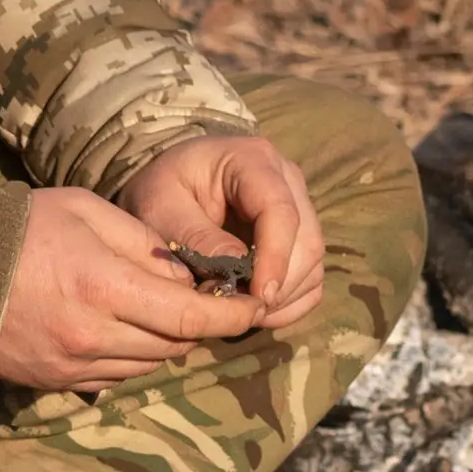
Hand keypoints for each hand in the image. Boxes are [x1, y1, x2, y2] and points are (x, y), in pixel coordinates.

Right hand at [0, 186, 260, 392]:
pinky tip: (124, 331)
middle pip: (174, 344)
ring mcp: (73, 364)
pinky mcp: (56, 381)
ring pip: (148, 365)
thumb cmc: (23, 228)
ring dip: (166, 342)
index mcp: (104, 286)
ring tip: (163, 314)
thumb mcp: (88, 211)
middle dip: (199, 325)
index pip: (188, 316)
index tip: (253, 307)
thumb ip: (143, 243)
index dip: (228, 315)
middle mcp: (93, 335)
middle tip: (209, 302)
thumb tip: (186, 276)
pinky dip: (132, 357)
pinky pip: (115, 377)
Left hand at [116, 133, 325, 331]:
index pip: (279, 209)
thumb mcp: (160, 207)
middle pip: (306, 241)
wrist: (169, 188)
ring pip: (312, 264)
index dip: (275, 256)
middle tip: (239, 311)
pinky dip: (291, 303)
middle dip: (278, 285)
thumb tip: (235, 271)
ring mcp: (299, 208)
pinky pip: (311, 278)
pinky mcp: (300, 237)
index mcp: (252, 160)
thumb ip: (194, 236)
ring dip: (284, 298)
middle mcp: (287, 180)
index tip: (258, 297)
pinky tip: (256, 310)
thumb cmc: (161, 191)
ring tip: (241, 311)